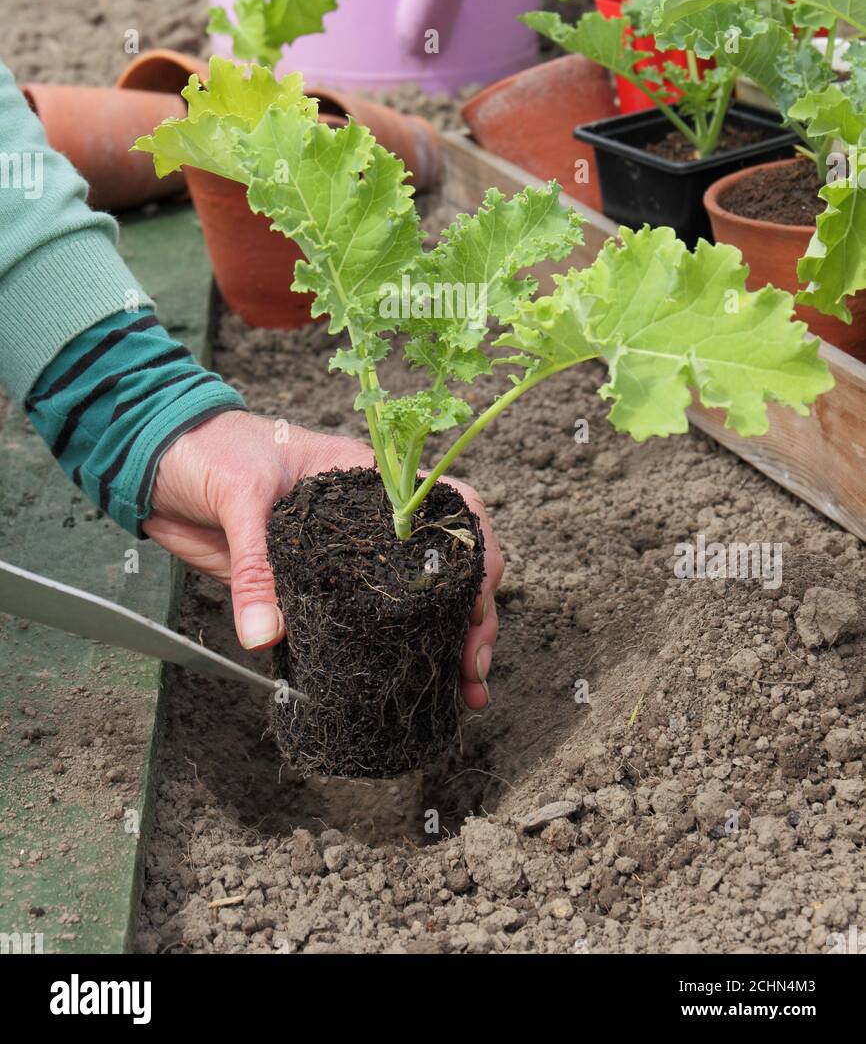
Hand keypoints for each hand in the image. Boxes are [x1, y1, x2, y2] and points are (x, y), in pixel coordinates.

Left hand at [145, 411, 502, 707]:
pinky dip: (388, 658)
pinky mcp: (312, 592)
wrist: (160, 464)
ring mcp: (346, 561)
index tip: (481, 601)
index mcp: (371, 480)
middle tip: (472, 669)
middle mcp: (372, 523)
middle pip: (444, 568)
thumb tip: (266, 634)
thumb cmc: (212, 450)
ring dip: (442, 645)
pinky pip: (361, 627)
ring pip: (413, 604)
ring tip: (461, 693)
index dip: (478, 553)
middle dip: (472, 618)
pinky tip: (408, 689)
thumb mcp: (242, 495)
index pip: (451, 508)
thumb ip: (258, 565)